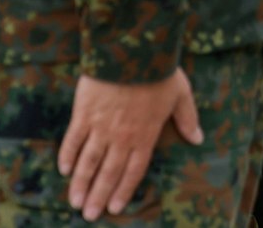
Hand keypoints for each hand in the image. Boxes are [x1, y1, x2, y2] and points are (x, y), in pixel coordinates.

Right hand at [58, 70, 204, 220]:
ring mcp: (101, 127)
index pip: (134, 170)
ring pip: (89, 162)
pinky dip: (68, 155)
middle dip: (99, 196)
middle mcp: (122, 136)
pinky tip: (63, 170)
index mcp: (146, 135)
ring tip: (75, 202)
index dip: (124, 190)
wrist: (133, 51)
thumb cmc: (160, 71)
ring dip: (81, 183)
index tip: (116, 208)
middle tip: (90, 215)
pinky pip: (73, 139)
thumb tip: (198, 138)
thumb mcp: (181, 94)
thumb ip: (188, 119)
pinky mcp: (84, 114)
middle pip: (109, 172)